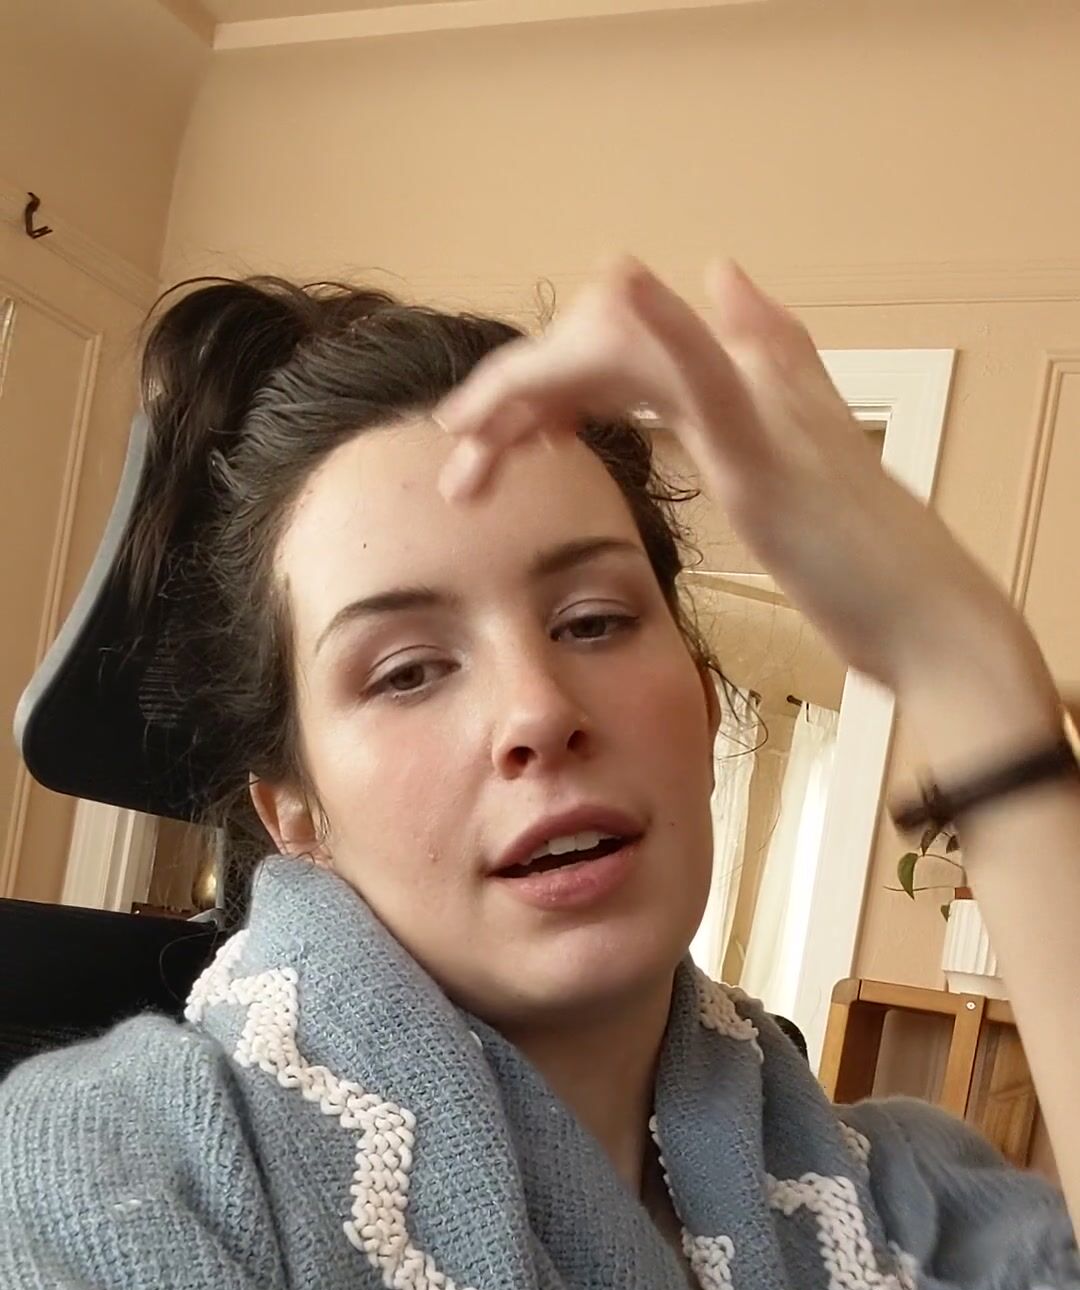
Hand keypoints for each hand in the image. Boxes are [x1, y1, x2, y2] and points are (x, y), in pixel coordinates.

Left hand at [436, 258, 1023, 693]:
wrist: (927, 619)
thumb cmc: (860, 564)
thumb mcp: (793, 468)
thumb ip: (764, 374)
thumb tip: (729, 275)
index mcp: (742, 384)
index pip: (621, 352)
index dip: (546, 385)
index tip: (494, 446)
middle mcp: (746, 374)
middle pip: (605, 342)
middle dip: (515, 394)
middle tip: (456, 459)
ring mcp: (757, 405)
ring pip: (622, 347)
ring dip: (531, 384)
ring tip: (465, 438)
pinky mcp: (765, 451)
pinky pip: (700, 370)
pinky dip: (661, 323)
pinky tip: (619, 288)